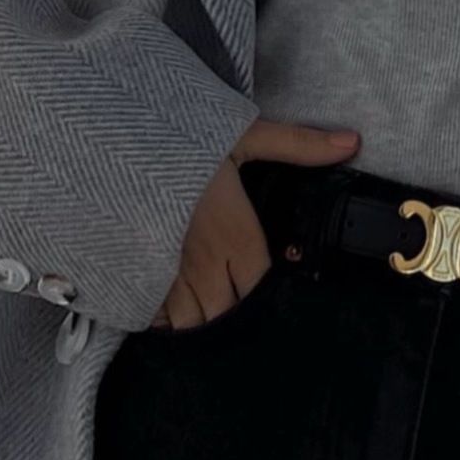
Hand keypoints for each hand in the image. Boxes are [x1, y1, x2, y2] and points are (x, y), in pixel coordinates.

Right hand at [150, 118, 359, 329]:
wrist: (107, 138)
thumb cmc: (177, 137)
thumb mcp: (243, 134)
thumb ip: (298, 145)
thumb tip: (352, 141)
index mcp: (236, 238)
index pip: (260, 291)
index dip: (262, 299)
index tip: (260, 293)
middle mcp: (204, 267)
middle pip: (227, 317)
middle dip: (232, 318)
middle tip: (231, 308)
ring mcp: (166, 278)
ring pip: (190, 325)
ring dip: (198, 324)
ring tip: (202, 319)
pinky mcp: (133, 279)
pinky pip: (152, 319)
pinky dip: (161, 322)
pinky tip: (165, 314)